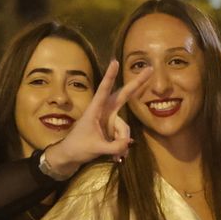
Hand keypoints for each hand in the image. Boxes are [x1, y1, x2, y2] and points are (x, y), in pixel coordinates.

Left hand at [43, 59, 148, 176]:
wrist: (70, 157)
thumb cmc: (78, 148)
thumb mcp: (96, 148)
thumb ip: (113, 147)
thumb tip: (128, 144)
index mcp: (95, 110)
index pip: (104, 90)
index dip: (110, 76)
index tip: (114, 62)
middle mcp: (105, 111)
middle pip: (123, 95)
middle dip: (137, 84)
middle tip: (150, 69)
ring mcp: (109, 120)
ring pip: (124, 127)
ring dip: (123, 142)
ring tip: (117, 157)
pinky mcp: (112, 130)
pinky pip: (123, 136)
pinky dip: (121, 147)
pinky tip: (117, 158)